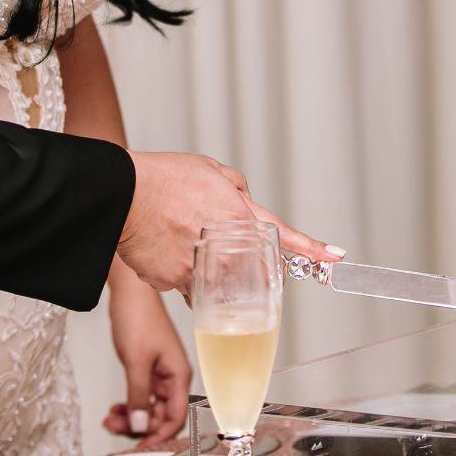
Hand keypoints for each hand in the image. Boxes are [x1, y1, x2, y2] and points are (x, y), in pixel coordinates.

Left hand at [102, 268, 190, 445]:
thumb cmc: (139, 317)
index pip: (176, 417)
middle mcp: (172, 377)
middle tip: (116, 426)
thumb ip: (139, 396)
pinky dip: (129, 404)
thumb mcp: (136, 361)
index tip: (140, 445)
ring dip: (131, 416)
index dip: (159, 435)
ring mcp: (159, 373)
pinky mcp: (147, 369)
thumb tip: (141, 425)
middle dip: (139, 425)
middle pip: (160, 416)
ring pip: (148, 407)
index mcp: (178, 375)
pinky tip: (116, 408)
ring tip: (111, 418)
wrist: (129, 292)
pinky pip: (141, 395)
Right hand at [118, 152, 341, 295]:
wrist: (121, 195)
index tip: (334, 258)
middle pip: (252, 272)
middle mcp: (225, 247)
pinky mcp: (173, 282)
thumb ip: (235, 187)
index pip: (284, 237)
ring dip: (210, 271)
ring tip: (182, 244)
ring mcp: (199, 270)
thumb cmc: (163, 178)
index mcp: (238, 215)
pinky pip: (185, 285)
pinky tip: (165, 250)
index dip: (312, 249)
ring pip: (217, 284)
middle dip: (246, 269)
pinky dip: (180, 272)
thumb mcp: (209, 170)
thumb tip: (243, 200)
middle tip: (227, 254)